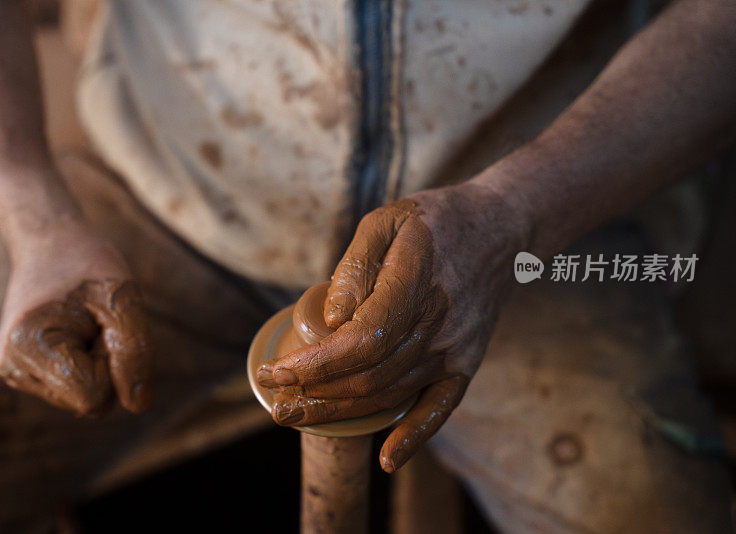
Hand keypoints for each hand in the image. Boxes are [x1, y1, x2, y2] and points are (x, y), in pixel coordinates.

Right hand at [0, 222, 153, 414]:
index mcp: (27, 347)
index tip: (101, 323)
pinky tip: (75, 333)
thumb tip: (140, 406)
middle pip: (89, 403)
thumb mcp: (124, 300)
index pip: (92, 396)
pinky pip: (76, 391)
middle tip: (94, 322)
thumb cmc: (89, 266)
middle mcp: (11, 367)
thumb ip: (135, 352)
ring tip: (84, 324)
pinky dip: (87, 365)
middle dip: (106, 365)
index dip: (112, 363)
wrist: (51, 243)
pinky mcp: (24, 373)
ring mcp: (14, 373)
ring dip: (97, 365)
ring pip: (84, 400)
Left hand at [257, 180, 530, 471]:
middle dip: (314, 396)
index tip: (275, 372)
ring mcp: (456, 347)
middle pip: (370, 376)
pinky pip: (440, 408)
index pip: (362, 339)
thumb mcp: (387, 221)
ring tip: (298, 416)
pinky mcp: (466, 362)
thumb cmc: (434, 223)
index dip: (315, 365)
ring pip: (391, 394)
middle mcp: (439, 322)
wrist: (500, 231)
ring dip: (341, 414)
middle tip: (275, 404)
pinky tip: (388, 460)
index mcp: (416, 281)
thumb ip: (356, 265)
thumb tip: (331, 319)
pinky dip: (414, 437)